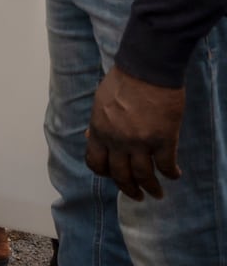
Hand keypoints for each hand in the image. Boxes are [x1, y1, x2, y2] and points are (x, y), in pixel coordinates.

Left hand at [85, 66, 184, 200]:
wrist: (146, 69)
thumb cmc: (122, 81)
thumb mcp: (99, 102)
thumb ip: (98, 123)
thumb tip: (91, 137)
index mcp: (99, 130)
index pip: (96, 163)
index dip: (104, 174)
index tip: (112, 178)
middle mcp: (117, 141)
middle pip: (120, 175)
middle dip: (128, 189)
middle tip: (136, 196)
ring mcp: (140, 142)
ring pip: (144, 176)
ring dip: (151, 188)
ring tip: (156, 194)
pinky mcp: (164, 139)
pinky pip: (166, 165)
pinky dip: (171, 174)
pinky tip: (174, 175)